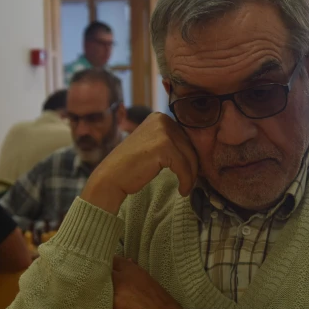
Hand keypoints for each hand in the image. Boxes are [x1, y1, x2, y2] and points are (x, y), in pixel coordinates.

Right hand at [81, 113, 198, 214]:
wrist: (111, 177)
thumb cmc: (131, 166)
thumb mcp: (152, 145)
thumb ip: (171, 143)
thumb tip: (198, 151)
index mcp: (159, 117)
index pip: (185, 137)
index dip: (191, 156)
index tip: (191, 172)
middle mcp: (162, 119)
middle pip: (190, 146)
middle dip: (192, 167)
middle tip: (190, 182)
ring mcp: (163, 131)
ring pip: (190, 157)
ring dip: (191, 176)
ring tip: (185, 188)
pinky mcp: (164, 147)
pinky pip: (184, 167)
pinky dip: (186, 181)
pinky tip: (182, 191)